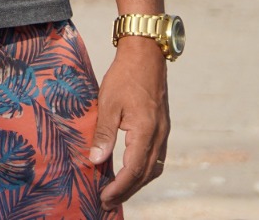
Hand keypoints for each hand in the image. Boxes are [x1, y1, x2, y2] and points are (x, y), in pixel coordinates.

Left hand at [88, 37, 169, 209]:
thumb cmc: (124, 77)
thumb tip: (95, 161)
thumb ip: (104, 134)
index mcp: (146, 132)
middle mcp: (159, 136)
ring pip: (153, 167)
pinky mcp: (161, 127)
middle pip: (145, 174)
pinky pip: (155, 156)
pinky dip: (142, 169)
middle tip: (107, 203)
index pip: (133, 170)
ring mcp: (163, 132)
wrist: (146, 56)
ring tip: (117, 192)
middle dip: (126, 191)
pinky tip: (129, 171)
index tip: (104, 198)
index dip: (119, 187)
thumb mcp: (108, 103)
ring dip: (136, 182)